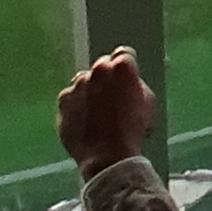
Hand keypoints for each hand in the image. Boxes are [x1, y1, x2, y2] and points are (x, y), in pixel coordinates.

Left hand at [58, 49, 156, 175]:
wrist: (107, 156)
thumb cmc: (132, 131)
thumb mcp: (148, 103)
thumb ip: (136, 84)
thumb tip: (129, 82)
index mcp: (123, 67)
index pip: (125, 54)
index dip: (127, 66)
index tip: (127, 76)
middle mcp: (98, 70)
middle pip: (103, 65)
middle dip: (108, 77)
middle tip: (113, 98)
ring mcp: (78, 85)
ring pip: (85, 81)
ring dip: (91, 90)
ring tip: (98, 113)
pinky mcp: (63, 100)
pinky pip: (70, 97)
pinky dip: (76, 105)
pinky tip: (85, 120)